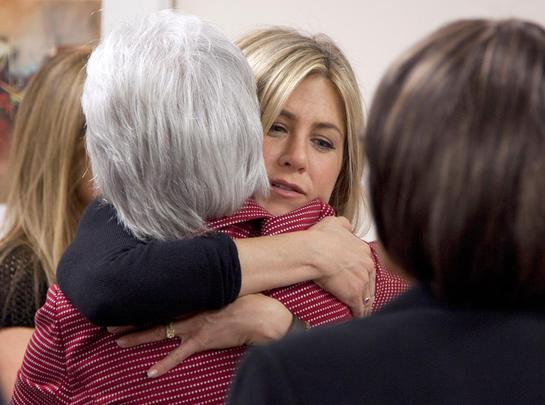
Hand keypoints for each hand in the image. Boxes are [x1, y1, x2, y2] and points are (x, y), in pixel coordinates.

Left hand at [109, 294, 291, 377]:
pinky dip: (164, 364)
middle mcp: (190, 308)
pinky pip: (179, 354)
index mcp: (194, 293)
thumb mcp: (225, 284)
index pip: (162, 295)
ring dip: (139, 336)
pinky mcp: (202, 340)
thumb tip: (200, 269)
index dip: (142, 297)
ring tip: (119, 340)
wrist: (260, 315)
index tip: (125, 296)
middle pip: (154, 312)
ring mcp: (194, 325)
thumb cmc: (246, 298)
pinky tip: (150, 372)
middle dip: (132, 317)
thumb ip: (209, 280)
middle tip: (110, 320)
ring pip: (160, 331)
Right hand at [308, 216, 375, 316]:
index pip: (367, 264)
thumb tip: (347, 226)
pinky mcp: (353, 294)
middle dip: (368, 289)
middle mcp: (367, 266)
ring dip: (366, 303)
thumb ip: (344, 224)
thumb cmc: (321, 238)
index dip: (363, 272)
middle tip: (363, 296)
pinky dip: (360, 313)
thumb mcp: (334, 223)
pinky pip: (360, 308)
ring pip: (368, 296)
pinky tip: (358, 317)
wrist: (315, 252)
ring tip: (363, 310)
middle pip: (371, 281)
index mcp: (363, 250)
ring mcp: (362, 281)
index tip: (359, 277)